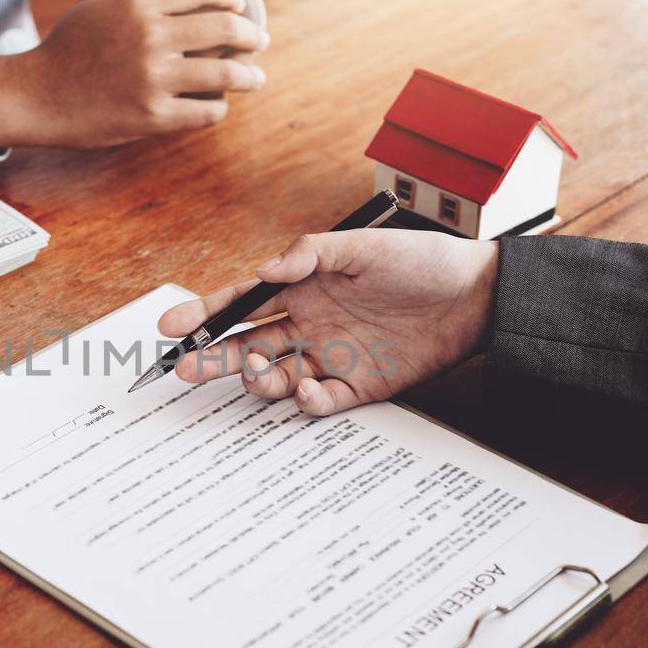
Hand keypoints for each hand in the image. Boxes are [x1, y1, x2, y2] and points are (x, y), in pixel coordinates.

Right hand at [0, 0, 268, 148]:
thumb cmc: (69, 44)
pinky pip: (206, 111)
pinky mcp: (153, 116)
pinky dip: (218, 108)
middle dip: (251, 35)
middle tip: (259, 42)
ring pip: (224, 74)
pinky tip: (217, 105)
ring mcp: (153, 78)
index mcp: (139, 3)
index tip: (239, 7)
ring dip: (248, 77)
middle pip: (224, 27)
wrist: (36, 95)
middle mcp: (150, 37)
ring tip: (254, 79)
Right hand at [159, 230, 499, 415]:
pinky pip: (319, 402)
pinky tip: (308, 388)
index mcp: (303, 286)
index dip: (204, 313)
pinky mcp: (358, 386)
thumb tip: (266, 269)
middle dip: (213, 358)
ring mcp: (332, 356)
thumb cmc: (422, 262)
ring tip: (256, 374)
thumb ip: (311, 253)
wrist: (476, 297)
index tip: (171, 324)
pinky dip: (306, 401)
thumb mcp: (364, 246)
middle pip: (246, 345)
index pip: (241, 302)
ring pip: (275, 377)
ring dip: (257, 380)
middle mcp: (310, 323)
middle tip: (186, 369)